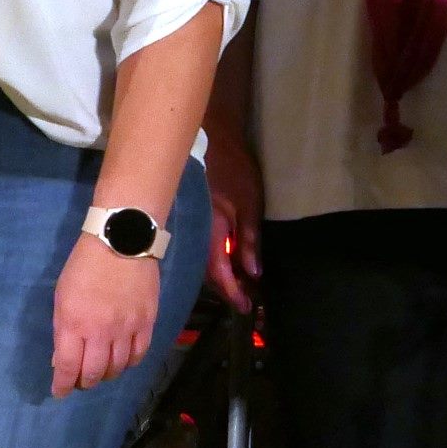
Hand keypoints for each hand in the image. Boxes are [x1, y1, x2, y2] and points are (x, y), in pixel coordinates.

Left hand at [54, 223, 163, 395]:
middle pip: (93, 373)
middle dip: (84, 383)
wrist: (121, 241)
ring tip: (101, 371)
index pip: (67, 366)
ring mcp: (127, 328)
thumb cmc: (84, 266)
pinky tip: (123, 360)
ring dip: (106, 374)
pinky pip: (139, 354)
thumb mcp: (62, 296)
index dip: (62, 385)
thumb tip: (63, 356)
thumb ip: (62, 328)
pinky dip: (129, 363)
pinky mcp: (147, 322)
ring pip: (118, 367)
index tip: (60, 392)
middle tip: (81, 381)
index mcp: (74, 323)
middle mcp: (100, 331)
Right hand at [202, 130, 263, 316]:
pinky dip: (216, 262)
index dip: (233, 292)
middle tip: (247, 303)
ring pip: (204, 263)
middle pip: (209, 273)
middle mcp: (197, 234)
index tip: (247, 307)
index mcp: (211, 232)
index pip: (219, 273)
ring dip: (222, 277)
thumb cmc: (233, 170)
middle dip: (227, 290)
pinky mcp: (194, 220)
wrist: (211, 140)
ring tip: (241, 287)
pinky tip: (228, 264)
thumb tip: (253, 271)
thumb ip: (249, 238)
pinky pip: (203, 249)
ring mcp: (193, 227)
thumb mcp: (249, 203)